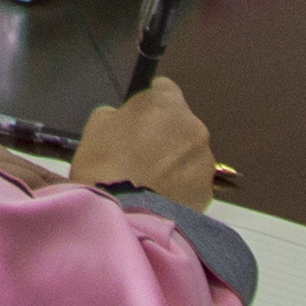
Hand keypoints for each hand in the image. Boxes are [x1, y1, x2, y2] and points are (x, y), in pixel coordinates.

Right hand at [68, 77, 217, 201]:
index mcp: (167, 104)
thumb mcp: (98, 126)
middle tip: (140, 154)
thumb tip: (125, 120)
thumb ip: (119, 115)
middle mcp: (195, 127)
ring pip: (188, 154)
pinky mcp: (207, 191)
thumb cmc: (107, 164)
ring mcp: (205, 161)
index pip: (164, 88)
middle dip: (164, 134)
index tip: (136, 118)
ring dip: (174, 161)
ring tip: (150, 181)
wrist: (126, 216)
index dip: (148, 103)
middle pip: (180, 124)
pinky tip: (159, 197)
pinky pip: (192, 181)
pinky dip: (179, 186)